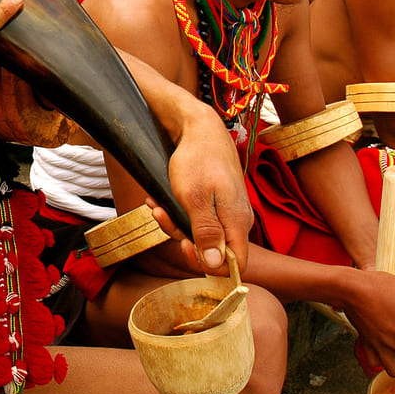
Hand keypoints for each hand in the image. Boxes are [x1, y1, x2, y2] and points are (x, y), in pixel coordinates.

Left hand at [150, 101, 252, 273]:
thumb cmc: (198, 160)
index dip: (210, 265)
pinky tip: (160, 199)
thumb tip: (216, 265)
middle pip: (212, 249)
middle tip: (160, 215)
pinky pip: (196, 216)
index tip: (185, 247)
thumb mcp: (195, 198)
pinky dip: (175, 210)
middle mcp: (236, 220)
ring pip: (199, 232)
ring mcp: (227, 210)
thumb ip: (206, 232)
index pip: (236, 264)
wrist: (199, 128)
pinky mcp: (216, 201)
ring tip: (156, 203)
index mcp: (238, 222)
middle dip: (181, 235)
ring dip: (173, 220)